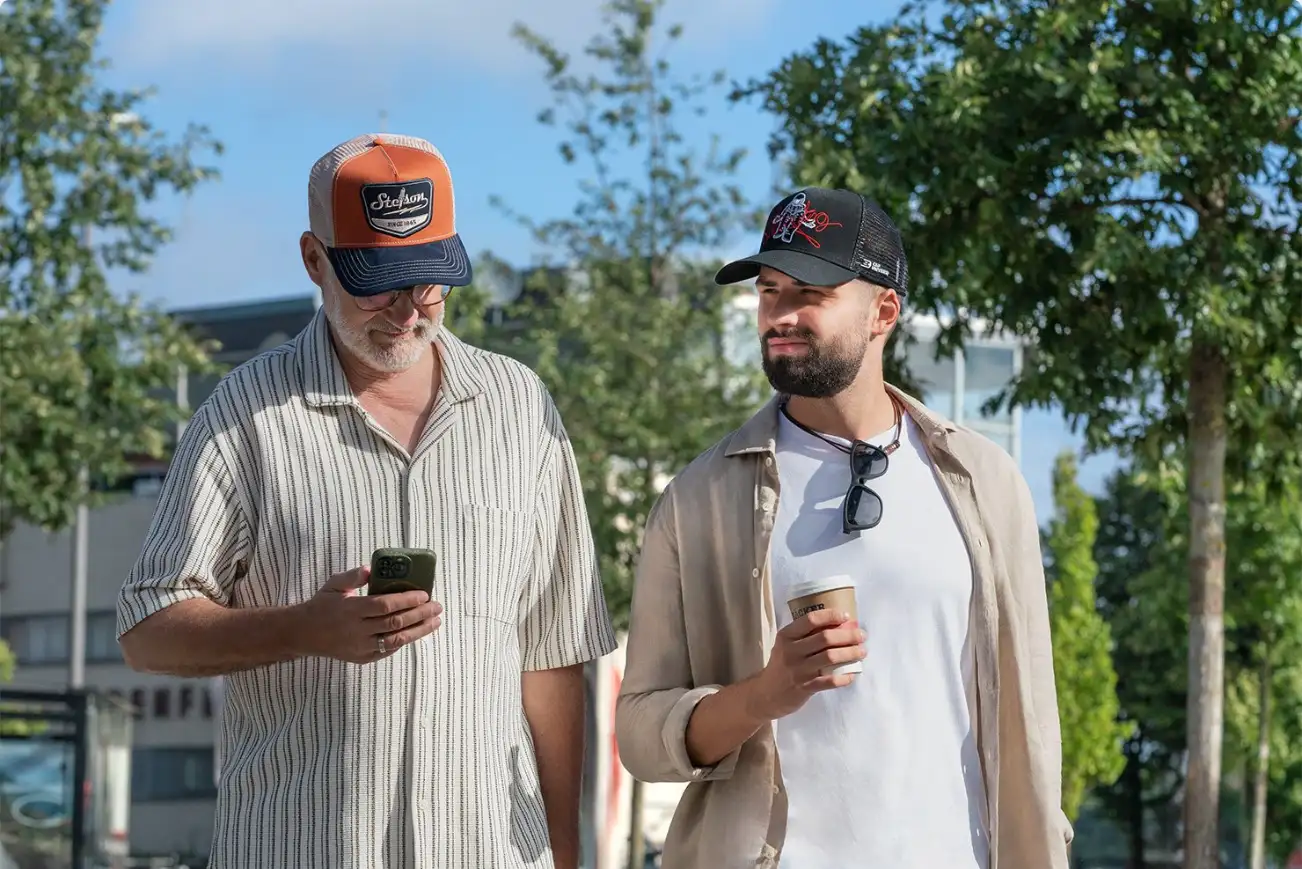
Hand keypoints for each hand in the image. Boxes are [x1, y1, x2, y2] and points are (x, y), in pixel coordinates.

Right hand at [292, 566, 442, 663]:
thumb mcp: (334, 585)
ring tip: (436, 621)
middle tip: (437, 606)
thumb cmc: (322, 604)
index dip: (407, 600)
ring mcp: (360, 647)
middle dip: (420, 614)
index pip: (386, 605)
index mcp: (351, 609)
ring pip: (396, 640)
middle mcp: (357, 630)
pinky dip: (404, 641)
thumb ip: (353, 576)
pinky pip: (388, 650)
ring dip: (419, 631)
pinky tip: (417, 632)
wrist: (303, 634)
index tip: (425, 594)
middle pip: (395, 623)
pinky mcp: (363, 658)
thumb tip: (372, 569)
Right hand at [747, 608, 864, 719]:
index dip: (831, 616)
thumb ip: (804, 636)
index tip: (846, 616)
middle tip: (861, 635)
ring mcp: (798, 670)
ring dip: (850, 653)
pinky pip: (829, 681)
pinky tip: (852, 674)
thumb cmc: (781, 665)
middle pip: (825, 638)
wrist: (766, 694)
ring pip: (830, 657)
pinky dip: (844, 677)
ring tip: (862, 651)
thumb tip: (837, 625)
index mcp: (786, 636)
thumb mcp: (785, 645)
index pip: (810, 620)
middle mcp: (791, 651)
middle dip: (848, 635)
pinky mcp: (804, 688)